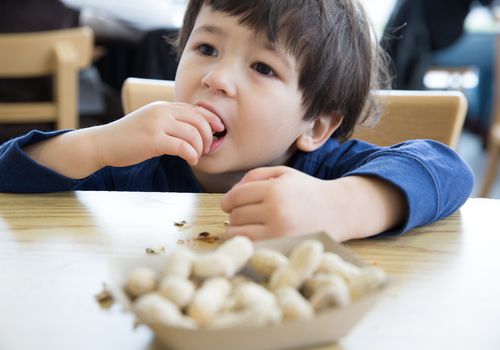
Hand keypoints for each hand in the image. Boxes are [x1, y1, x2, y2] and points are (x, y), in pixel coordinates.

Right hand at [96, 101, 223, 167]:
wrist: (102, 143)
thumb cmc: (128, 138)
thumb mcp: (150, 122)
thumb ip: (169, 122)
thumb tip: (193, 130)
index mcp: (163, 106)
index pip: (195, 109)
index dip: (211, 120)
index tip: (219, 130)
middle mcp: (161, 111)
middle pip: (198, 120)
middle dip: (209, 135)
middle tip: (207, 148)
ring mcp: (157, 124)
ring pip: (193, 134)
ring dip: (200, 148)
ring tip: (196, 156)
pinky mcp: (153, 140)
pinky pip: (183, 146)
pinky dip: (192, 155)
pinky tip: (190, 160)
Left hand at [220, 166, 344, 239]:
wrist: (338, 211)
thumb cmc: (306, 191)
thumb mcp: (283, 174)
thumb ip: (254, 176)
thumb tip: (230, 194)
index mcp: (275, 189)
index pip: (235, 197)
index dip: (227, 201)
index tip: (228, 204)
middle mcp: (276, 211)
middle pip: (235, 216)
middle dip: (236, 214)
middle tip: (247, 214)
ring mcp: (280, 233)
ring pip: (238, 234)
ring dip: (239, 230)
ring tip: (250, 226)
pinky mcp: (282, 249)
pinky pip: (251, 247)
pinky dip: (249, 243)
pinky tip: (257, 236)